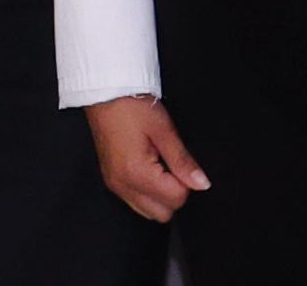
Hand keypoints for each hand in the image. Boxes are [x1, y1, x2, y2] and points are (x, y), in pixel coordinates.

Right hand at [85, 94, 207, 220]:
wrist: (104, 93)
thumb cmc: (131, 105)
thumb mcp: (164, 129)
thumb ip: (183, 160)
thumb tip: (202, 183)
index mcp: (136, 173)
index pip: (176, 199)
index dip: (186, 181)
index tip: (182, 161)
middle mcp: (123, 185)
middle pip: (162, 214)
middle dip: (174, 193)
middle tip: (173, 164)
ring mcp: (115, 185)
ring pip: (148, 212)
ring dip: (160, 196)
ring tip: (160, 165)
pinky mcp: (111, 181)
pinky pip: (135, 201)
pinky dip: (147, 192)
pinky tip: (149, 169)